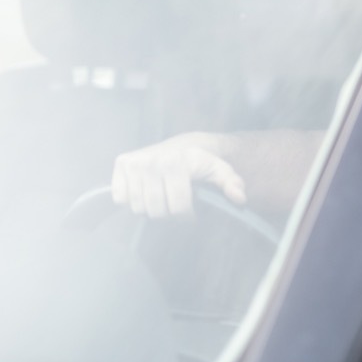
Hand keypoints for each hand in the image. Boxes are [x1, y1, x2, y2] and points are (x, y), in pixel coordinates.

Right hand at [111, 133, 246, 217]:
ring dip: (151, 209)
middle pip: (156, 211)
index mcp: (176, 163)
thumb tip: (240, 199)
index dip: (187, 217)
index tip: (192, 214)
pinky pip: (121, 199)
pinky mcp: (121, 163)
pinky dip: (132, 201)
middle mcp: (152, 161)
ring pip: (138, 208)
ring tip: (164, 198)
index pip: (177, 208)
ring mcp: (134, 162)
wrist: (183, 144)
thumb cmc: (202, 162)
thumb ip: (232, 183)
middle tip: (176, 206)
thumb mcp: (220, 170)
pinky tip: (146, 192)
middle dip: (169, 215)